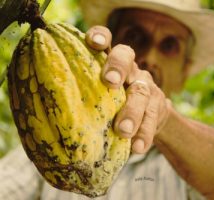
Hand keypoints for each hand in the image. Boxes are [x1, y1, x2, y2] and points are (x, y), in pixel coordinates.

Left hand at [85, 26, 170, 153]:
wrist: (148, 118)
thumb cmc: (111, 107)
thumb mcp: (98, 97)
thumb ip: (83, 97)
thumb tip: (46, 116)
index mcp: (110, 62)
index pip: (107, 40)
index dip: (101, 36)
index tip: (93, 43)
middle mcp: (130, 69)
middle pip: (126, 57)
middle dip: (118, 67)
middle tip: (110, 82)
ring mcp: (146, 86)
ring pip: (142, 91)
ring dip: (132, 111)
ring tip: (123, 131)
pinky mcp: (159, 105)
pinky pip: (154, 117)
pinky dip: (145, 133)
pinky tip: (137, 147)